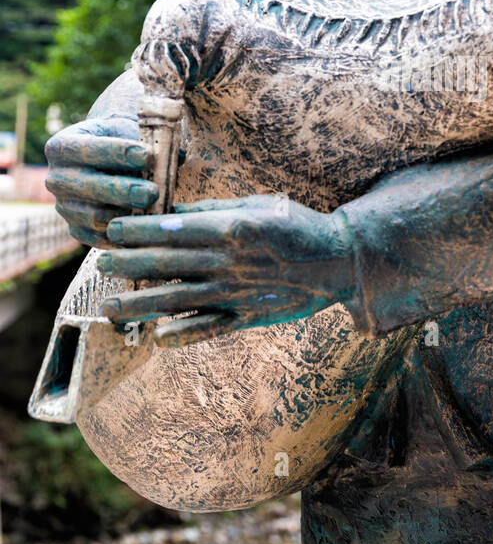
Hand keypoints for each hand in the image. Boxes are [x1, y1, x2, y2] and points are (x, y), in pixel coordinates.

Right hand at [45, 116, 158, 247]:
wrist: (111, 162)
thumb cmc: (125, 141)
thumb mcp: (133, 132)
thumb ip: (152, 141)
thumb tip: (177, 156)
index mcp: (62, 146)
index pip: (87, 149)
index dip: (118, 152)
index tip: (148, 155)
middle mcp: (56, 178)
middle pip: (88, 186)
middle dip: (123, 189)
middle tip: (152, 191)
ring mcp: (64, 207)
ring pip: (94, 216)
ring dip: (126, 215)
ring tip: (153, 210)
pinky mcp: (76, 230)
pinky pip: (99, 238)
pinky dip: (123, 236)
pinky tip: (146, 228)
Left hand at [94, 195, 356, 344]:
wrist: (339, 260)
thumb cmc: (296, 225)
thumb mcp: (258, 204)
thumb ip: (215, 208)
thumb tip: (173, 210)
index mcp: (231, 228)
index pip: (174, 229)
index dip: (139, 231)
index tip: (112, 230)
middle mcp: (230, 261)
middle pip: (169, 264)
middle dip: (130, 264)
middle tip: (100, 263)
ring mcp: (239, 292)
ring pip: (180, 299)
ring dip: (142, 304)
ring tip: (111, 307)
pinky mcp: (250, 316)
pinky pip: (211, 328)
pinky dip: (185, 335)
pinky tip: (158, 339)